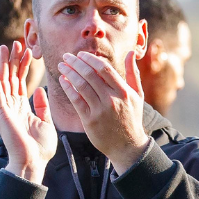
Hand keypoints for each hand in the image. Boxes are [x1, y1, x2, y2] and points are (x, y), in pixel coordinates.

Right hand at [0, 41, 56, 183]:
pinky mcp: (2, 113)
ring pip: (4, 81)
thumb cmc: (40, 148)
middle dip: (13, 60)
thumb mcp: (46, 122)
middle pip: (11, 78)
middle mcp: (11, 106)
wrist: (33, 162)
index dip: (23, 66)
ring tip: (6, 47)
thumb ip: (42, 106)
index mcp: (22, 108)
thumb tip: (39, 90)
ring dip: (4, 64)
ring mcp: (5, 109)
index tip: (27, 52)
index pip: (21, 82)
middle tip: (16, 43)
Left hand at [57, 50, 150, 169]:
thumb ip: (133, 73)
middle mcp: (112, 99)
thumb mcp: (137, 95)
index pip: (104, 68)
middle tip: (66, 56)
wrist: (127, 146)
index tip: (80, 54)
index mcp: (123, 91)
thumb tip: (131, 52)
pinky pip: (76, 100)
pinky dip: (68, 88)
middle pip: (90, 74)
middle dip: (75, 62)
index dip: (90, 59)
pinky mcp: (90, 120)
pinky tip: (63, 80)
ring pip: (81, 85)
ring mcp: (100, 110)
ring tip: (61, 66)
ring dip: (69, 73)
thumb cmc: (131, 118)